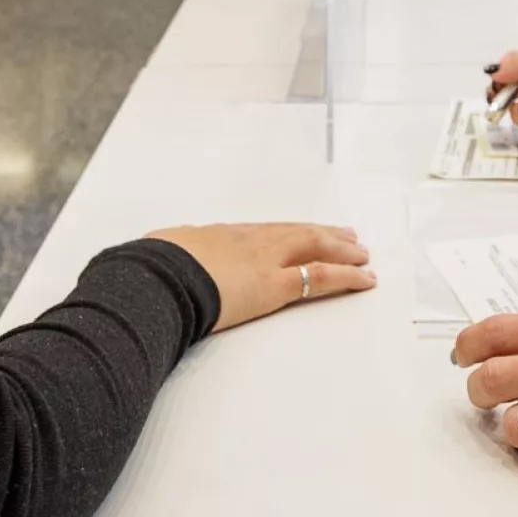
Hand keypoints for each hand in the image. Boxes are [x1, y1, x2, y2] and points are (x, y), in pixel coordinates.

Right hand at [145, 223, 374, 331]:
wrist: (156, 277)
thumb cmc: (152, 269)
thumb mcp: (160, 253)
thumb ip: (172, 254)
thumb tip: (162, 254)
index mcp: (223, 234)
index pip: (266, 231)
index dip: (290, 231)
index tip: (303, 231)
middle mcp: (251, 241)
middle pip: (298, 233)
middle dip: (325, 235)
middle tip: (348, 236)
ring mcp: (266, 260)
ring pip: (316, 248)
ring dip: (343, 251)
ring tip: (363, 255)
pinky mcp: (276, 285)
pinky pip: (322, 278)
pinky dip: (348, 277)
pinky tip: (366, 278)